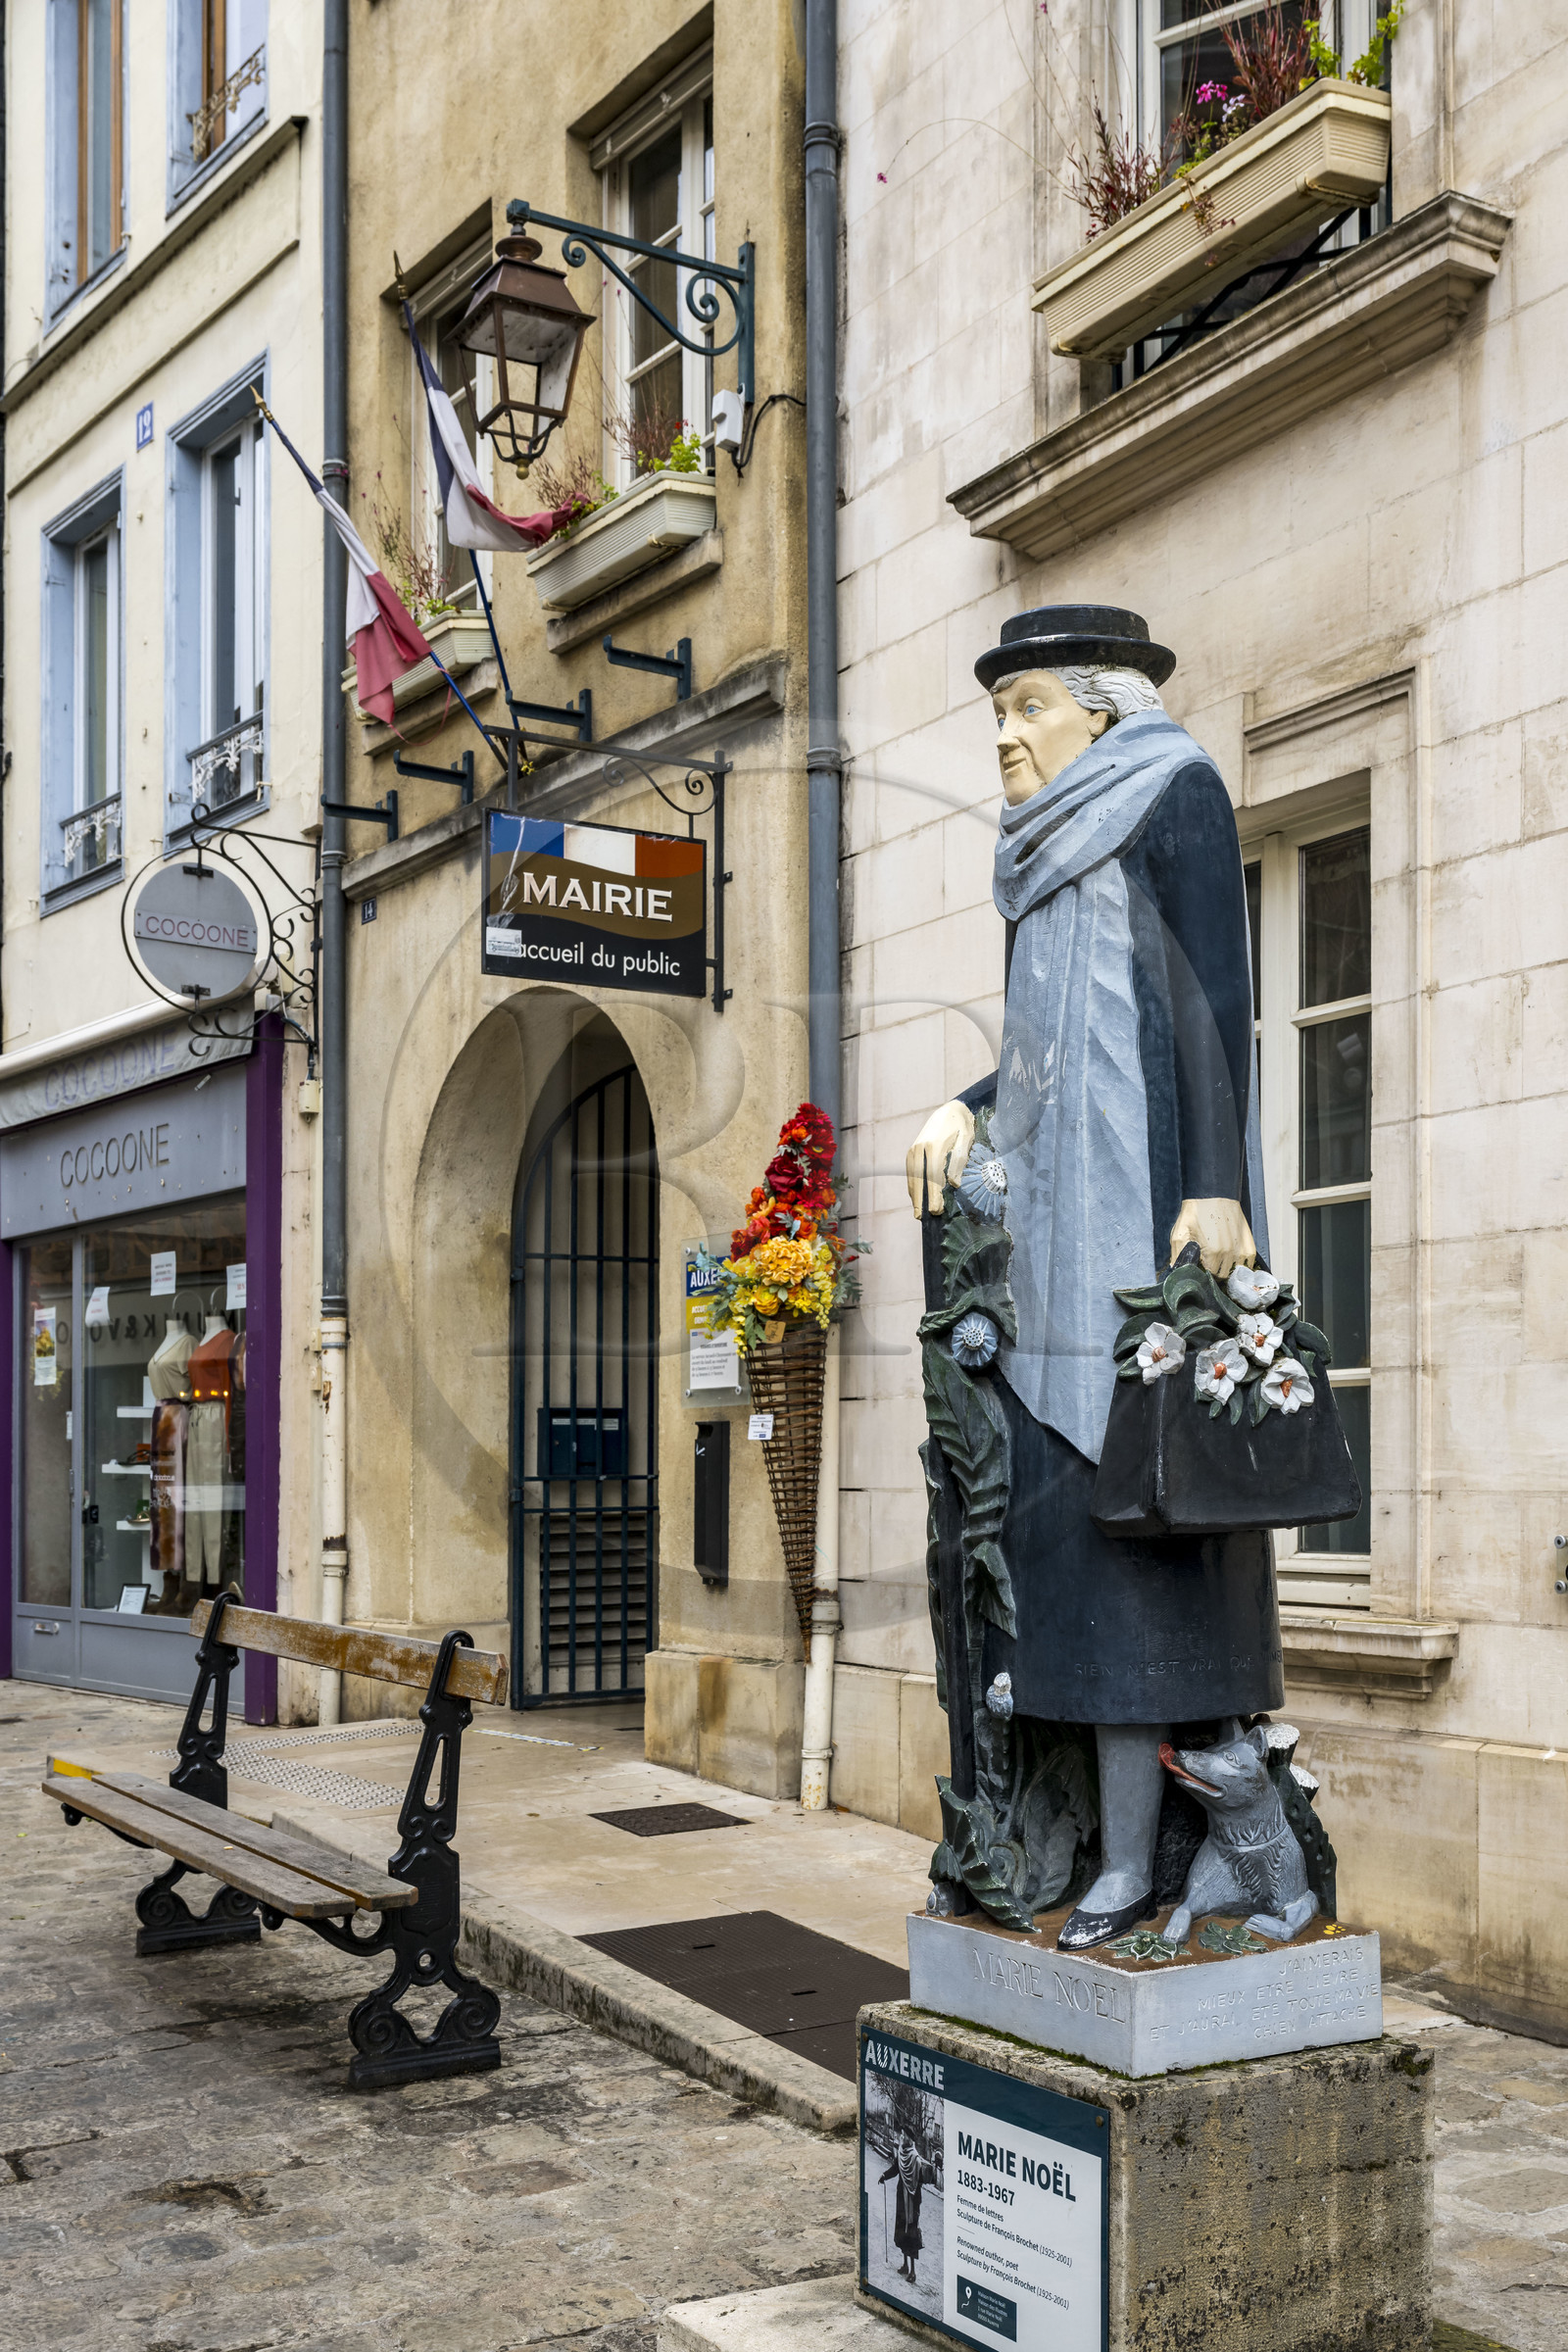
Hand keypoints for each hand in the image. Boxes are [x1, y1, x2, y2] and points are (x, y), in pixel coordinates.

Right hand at [906, 1100, 974, 1217]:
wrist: (949, 1110)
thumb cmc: (962, 1127)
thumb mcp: (966, 1141)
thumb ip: (959, 1162)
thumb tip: (954, 1184)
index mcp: (934, 1146)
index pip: (933, 1176)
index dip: (934, 1194)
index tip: (936, 1209)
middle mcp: (919, 1148)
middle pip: (918, 1179)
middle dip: (921, 1199)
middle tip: (923, 1217)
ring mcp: (913, 1149)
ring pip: (912, 1177)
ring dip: (914, 1195)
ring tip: (918, 1212)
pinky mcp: (912, 1151)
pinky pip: (910, 1172)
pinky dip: (912, 1186)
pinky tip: (916, 1197)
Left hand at [1169, 1198, 1255, 1278]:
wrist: (1213, 1194)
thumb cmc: (1196, 1212)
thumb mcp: (1180, 1232)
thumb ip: (1177, 1254)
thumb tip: (1175, 1269)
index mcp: (1212, 1252)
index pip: (1209, 1275)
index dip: (1203, 1271)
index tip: (1200, 1264)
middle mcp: (1229, 1253)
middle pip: (1223, 1275)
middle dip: (1215, 1270)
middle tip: (1209, 1261)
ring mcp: (1241, 1248)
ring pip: (1235, 1271)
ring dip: (1228, 1267)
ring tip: (1220, 1258)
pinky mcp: (1249, 1243)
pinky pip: (1248, 1263)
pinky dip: (1241, 1263)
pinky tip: (1232, 1256)